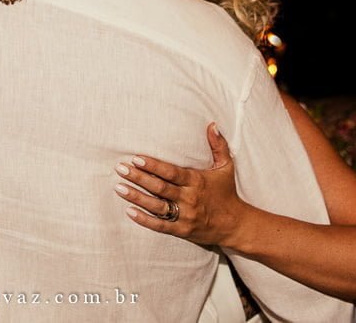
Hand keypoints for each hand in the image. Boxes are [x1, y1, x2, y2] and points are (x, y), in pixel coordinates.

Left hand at [114, 122, 246, 246]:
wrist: (236, 225)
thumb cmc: (227, 193)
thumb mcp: (226, 167)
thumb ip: (218, 145)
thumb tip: (212, 124)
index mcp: (196, 181)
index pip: (171, 172)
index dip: (153, 165)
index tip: (136, 158)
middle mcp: (189, 198)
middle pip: (160, 187)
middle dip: (138, 178)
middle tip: (120, 169)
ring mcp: (185, 215)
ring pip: (157, 206)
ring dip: (136, 197)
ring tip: (119, 188)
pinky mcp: (182, 230)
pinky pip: (160, 226)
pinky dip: (144, 220)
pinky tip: (129, 211)